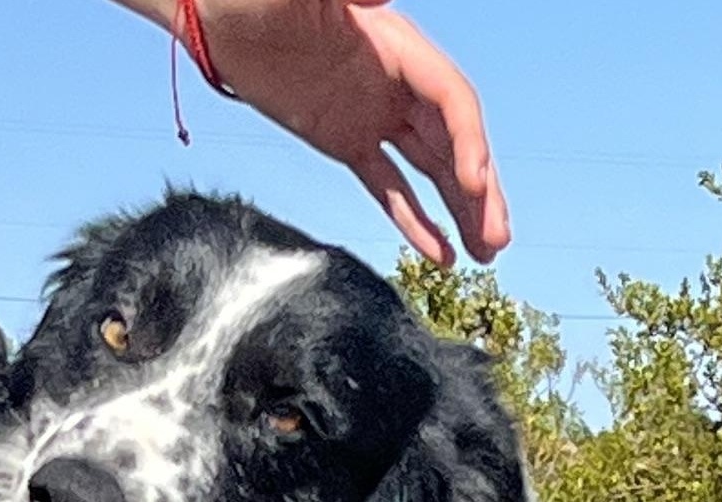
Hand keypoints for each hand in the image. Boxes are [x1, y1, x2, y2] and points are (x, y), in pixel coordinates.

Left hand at [198, 0, 509, 264]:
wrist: (223, 14)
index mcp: (399, 44)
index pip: (451, 101)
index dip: (469, 143)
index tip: (476, 186)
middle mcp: (397, 81)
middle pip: (454, 143)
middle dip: (479, 193)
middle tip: (498, 240)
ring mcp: (374, 114)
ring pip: (431, 170)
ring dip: (460, 213)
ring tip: (485, 256)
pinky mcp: (347, 142)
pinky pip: (389, 187)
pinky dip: (414, 222)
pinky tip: (439, 256)